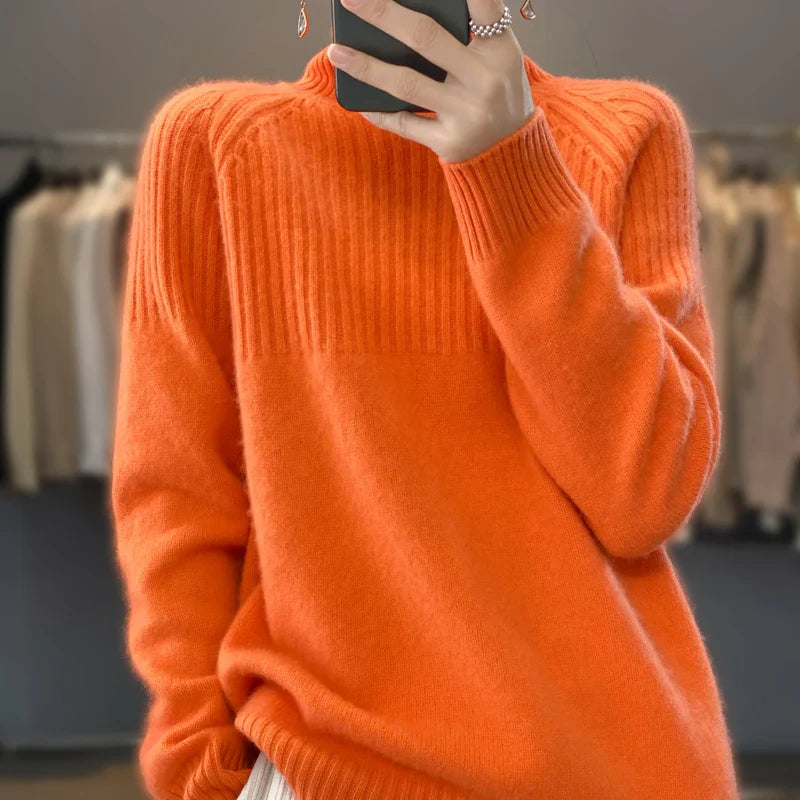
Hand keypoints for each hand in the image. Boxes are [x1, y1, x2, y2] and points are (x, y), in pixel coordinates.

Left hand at [327, 0, 535, 162]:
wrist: (511, 156)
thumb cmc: (499, 98)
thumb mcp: (499, 60)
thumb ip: (470, 34)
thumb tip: (408, 14)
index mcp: (500, 50)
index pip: (479, 5)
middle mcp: (484, 80)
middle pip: (426, 37)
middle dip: (383, 14)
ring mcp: (465, 113)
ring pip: (406, 84)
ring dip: (366, 66)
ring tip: (336, 52)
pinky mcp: (449, 142)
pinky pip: (405, 125)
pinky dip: (379, 113)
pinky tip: (358, 102)